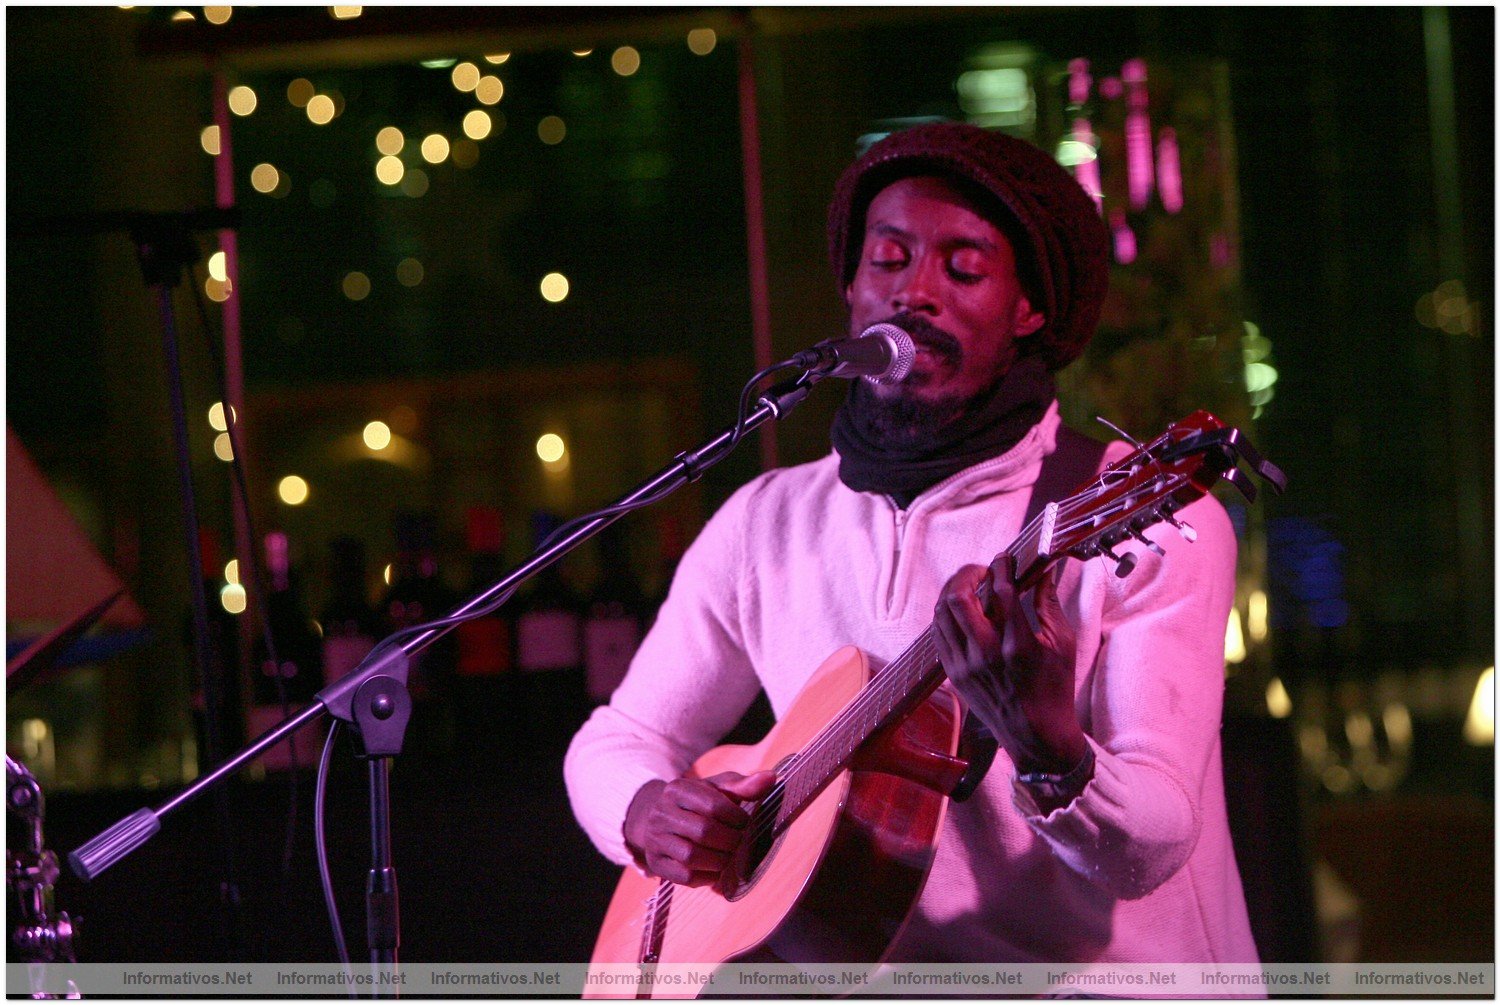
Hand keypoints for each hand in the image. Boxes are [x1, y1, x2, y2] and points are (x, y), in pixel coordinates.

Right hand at [622, 770, 776, 886]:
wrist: (661, 820)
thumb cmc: (697, 804)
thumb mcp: (717, 789)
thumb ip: (743, 785)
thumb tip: (771, 778)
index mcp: (677, 789)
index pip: (712, 804)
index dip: (735, 817)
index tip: (744, 822)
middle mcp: (661, 813)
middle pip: (703, 831)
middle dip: (730, 840)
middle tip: (740, 842)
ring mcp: (655, 840)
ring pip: (691, 856)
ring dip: (720, 860)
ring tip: (730, 856)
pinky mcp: (656, 864)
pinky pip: (684, 876)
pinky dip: (707, 876)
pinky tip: (716, 869)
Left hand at [933, 556, 1086, 774]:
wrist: (1035, 735)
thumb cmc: (1055, 689)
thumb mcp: (1062, 645)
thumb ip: (1048, 604)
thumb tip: (1043, 572)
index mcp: (1017, 646)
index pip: (1002, 592)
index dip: (1002, 566)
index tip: (1006, 558)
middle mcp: (985, 655)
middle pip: (958, 598)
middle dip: (968, 573)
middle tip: (983, 570)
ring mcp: (965, 666)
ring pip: (942, 613)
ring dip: (954, 591)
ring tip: (971, 586)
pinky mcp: (954, 675)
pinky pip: (939, 634)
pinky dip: (947, 614)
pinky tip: (962, 610)